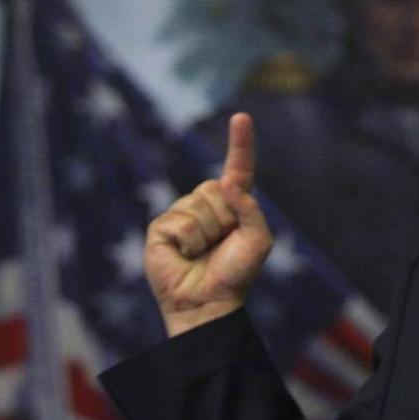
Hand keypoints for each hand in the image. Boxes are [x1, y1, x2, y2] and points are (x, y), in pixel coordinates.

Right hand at [144, 113, 271, 335]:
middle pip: (216, 189)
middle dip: (225, 218)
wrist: (208, 302)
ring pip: (199, 206)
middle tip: (220, 244)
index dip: (240, 142)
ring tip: (201, 253)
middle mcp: (205, 204)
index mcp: (232, 204)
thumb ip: (250, 208)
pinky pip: (181, 222)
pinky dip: (188, 242)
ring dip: (206, 234)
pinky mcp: (161, 228)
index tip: (241, 116)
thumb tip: (226, 183)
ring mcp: (181, 214)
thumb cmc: (235, 273)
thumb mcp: (258, 240)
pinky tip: (184, 256)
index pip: (236, 168)